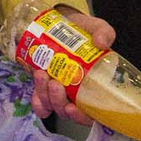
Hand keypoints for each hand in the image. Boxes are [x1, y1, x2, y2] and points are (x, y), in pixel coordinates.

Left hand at [27, 9, 115, 126]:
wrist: (63, 23)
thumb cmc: (84, 32)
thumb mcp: (98, 28)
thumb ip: (104, 33)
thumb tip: (101, 43)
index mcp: (95, 88)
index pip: (92, 115)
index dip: (81, 117)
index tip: (72, 108)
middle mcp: (77, 94)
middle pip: (67, 111)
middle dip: (57, 101)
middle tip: (54, 83)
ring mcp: (60, 92)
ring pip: (51, 106)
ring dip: (44, 95)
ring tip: (42, 74)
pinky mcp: (44, 88)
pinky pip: (40, 103)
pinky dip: (36, 100)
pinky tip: (35, 84)